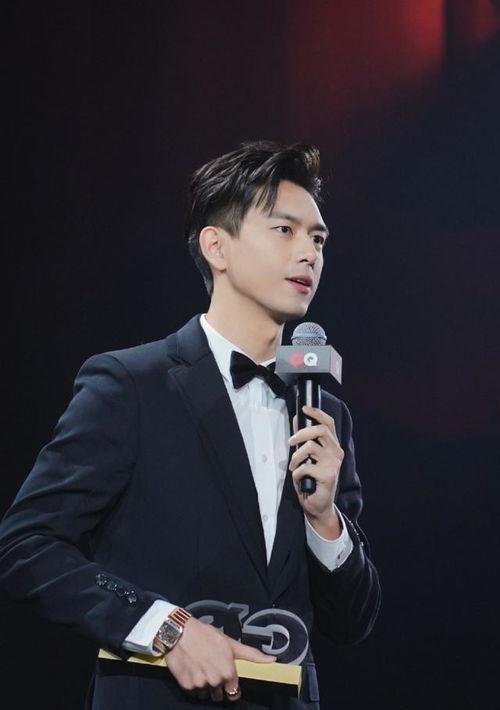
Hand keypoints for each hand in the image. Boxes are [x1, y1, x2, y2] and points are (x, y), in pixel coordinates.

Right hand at [166, 616, 275, 702]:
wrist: (180, 632)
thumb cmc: (207, 635)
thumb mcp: (230, 643)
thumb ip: (251, 654)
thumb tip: (273, 660)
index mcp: (228, 672)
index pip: (234, 692)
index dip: (231, 686)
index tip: (227, 679)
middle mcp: (215, 682)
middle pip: (219, 695)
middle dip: (217, 686)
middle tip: (212, 670)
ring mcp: (200, 685)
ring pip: (206, 695)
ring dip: (205, 687)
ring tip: (201, 669)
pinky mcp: (186, 686)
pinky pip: (193, 691)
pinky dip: (193, 684)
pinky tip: (192, 670)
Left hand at [289, 405, 343, 532]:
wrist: (318, 505)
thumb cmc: (312, 480)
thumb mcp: (306, 456)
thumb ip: (303, 439)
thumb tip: (296, 420)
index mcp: (333, 446)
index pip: (329, 423)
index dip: (317, 413)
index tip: (304, 409)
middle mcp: (336, 453)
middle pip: (320, 430)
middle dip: (301, 433)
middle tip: (291, 442)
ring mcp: (333, 464)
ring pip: (310, 447)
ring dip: (296, 456)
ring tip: (294, 466)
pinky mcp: (328, 475)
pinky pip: (305, 466)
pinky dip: (297, 472)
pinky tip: (300, 478)